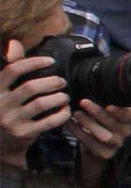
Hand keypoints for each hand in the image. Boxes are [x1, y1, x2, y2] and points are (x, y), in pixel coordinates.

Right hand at [0, 40, 68, 156]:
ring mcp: (12, 120)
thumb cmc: (5, 109)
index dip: (34, 62)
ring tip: (65, 96)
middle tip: (61, 82)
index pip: (13, 70)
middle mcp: (0, 104)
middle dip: (51, 82)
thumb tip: (14, 43)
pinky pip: (49, 122)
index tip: (50, 61)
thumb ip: (10, 68)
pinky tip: (66, 110)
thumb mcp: (2, 90)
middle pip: (30, 87)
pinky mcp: (24, 133)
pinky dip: (62, 114)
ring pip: (41, 104)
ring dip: (59, 97)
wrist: (0, 143)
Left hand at [68, 99, 130, 161]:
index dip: (120, 112)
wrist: (97, 141)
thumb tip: (96, 84)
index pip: (129, 115)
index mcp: (130, 118)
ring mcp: (117, 143)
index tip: (108, 105)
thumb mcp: (108, 106)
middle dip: (97, 112)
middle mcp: (126, 132)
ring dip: (88, 123)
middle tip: (83, 102)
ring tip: (75, 113)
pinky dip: (78, 132)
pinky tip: (68, 123)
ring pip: (104, 135)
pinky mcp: (105, 153)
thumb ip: (107, 98)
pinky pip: (91, 143)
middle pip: (114, 124)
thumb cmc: (102, 118)